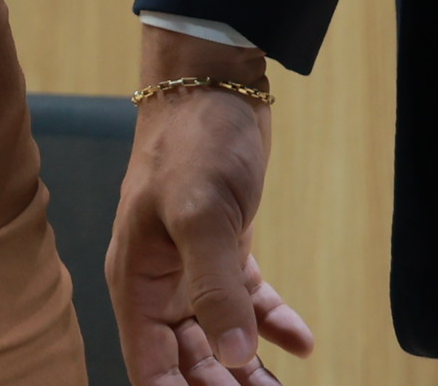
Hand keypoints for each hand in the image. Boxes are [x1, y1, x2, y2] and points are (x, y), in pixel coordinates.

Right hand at [112, 47, 313, 385]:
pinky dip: (272, 325)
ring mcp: (191, 266)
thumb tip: (234, 356)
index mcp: (135, 279)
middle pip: (186, 360)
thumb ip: (215, 288)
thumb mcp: (202, 214)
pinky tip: (302, 341)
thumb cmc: (193, 140)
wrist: (212, 80)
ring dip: (247, 369)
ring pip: (218, 339)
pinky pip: (247, 302)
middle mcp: (158, 281)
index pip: (150, 364)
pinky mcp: (225, 247)